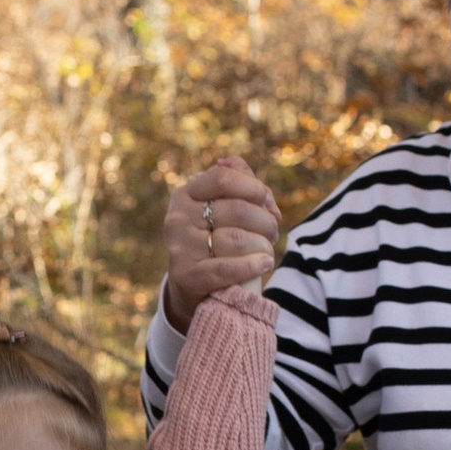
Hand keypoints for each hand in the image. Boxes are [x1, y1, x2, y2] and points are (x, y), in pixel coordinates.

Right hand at [161, 156, 280, 330]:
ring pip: (237, 239)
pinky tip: (265, 263)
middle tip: (272, 232)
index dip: (252, 187)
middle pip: (237, 210)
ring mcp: (179, 247)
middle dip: (265, 222)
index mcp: (186, 195)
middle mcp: (178, 218)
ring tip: (267, 250)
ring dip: (263, 246)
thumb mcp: (225, 209)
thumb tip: (234, 161)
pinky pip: (227, 267)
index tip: (266, 200)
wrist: (197, 288)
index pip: (222, 178)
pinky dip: (253, 265)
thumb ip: (238, 183)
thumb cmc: (218, 241)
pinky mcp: (186, 276)